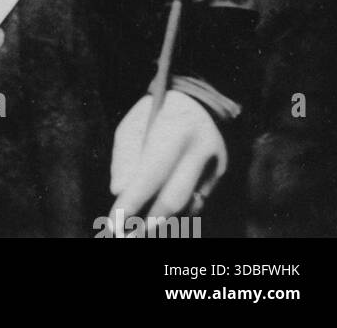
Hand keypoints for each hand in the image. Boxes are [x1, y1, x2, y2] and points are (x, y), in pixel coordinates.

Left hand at [109, 91, 225, 226]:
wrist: (199, 101)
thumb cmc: (156, 112)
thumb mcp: (133, 123)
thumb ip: (124, 155)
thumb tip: (118, 191)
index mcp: (176, 130)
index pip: (151, 175)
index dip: (132, 202)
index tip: (115, 222)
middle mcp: (201, 150)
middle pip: (174, 199)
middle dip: (149, 224)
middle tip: (126, 236)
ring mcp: (216, 166)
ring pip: (187, 207)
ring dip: (162, 221)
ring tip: (139, 230)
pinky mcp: (221, 177)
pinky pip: (196, 203)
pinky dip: (177, 212)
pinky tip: (160, 215)